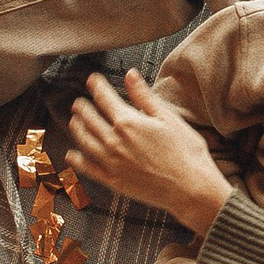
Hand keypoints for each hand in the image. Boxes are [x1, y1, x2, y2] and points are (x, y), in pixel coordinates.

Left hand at [64, 70, 230, 235]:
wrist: (190, 188)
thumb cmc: (185, 152)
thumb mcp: (168, 118)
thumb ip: (144, 96)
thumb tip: (130, 75)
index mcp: (128, 122)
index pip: (105, 98)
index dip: (97, 86)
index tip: (92, 80)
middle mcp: (114, 141)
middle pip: (90, 119)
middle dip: (82, 107)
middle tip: (79, 101)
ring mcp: (111, 162)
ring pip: (85, 141)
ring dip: (77, 128)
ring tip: (74, 121)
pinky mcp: (113, 181)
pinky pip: (88, 168)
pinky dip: (77, 160)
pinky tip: (72, 155)